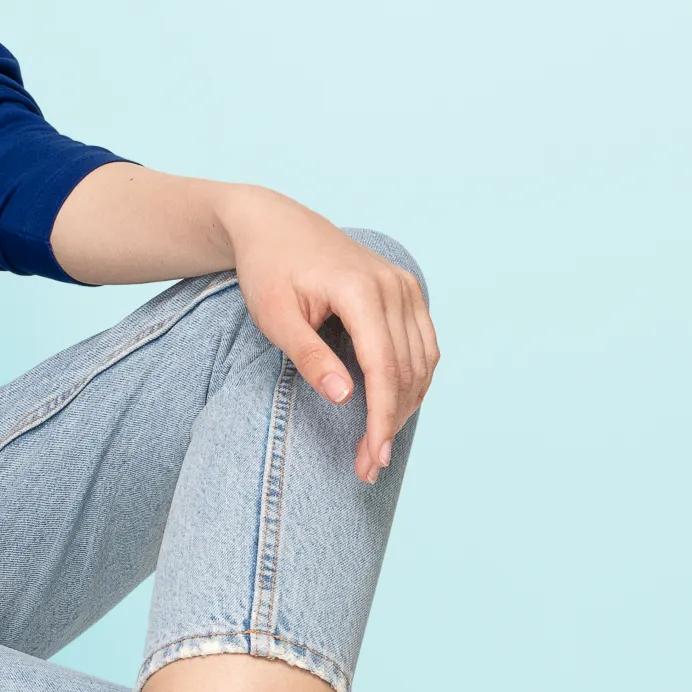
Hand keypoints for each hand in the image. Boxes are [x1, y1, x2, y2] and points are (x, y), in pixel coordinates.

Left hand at [219, 192, 439, 482]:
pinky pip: (424, 346)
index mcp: (361, 292)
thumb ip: (310, 357)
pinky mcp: (407, 290)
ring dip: (406, 408)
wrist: (275, 225)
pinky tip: (393, 409)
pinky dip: (413, 381)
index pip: (383, 369)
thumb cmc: (268, 270)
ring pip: (422, 362)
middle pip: (406, 371)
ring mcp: (405, 286)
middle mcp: (394, 287)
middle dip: (391, 423)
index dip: (381, 419)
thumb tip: (345, 398)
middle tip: (367, 466)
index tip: (371, 458)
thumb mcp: (275, 318)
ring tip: (376, 446)